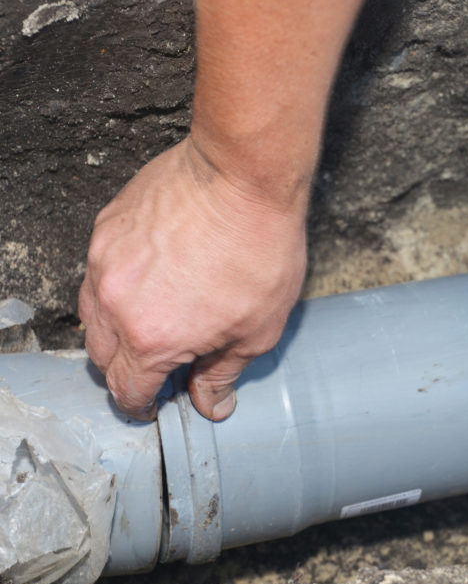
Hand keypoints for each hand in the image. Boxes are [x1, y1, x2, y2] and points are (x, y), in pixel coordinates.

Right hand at [78, 136, 307, 420]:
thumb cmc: (260, 251)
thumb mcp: (258, 330)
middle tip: (157, 365)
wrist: (243, 177)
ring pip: (92, 315)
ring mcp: (105, 262)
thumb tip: (209, 405)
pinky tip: (150, 280)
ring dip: (116, 331)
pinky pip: (99, 272)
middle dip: (127, 370)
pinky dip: (117, 287)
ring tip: (153, 323)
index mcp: (153, 339)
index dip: (141, 405)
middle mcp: (116, 304)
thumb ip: (223, 373)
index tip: (153, 404)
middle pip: (102, 357)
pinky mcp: (106, 228)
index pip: (127, 390)